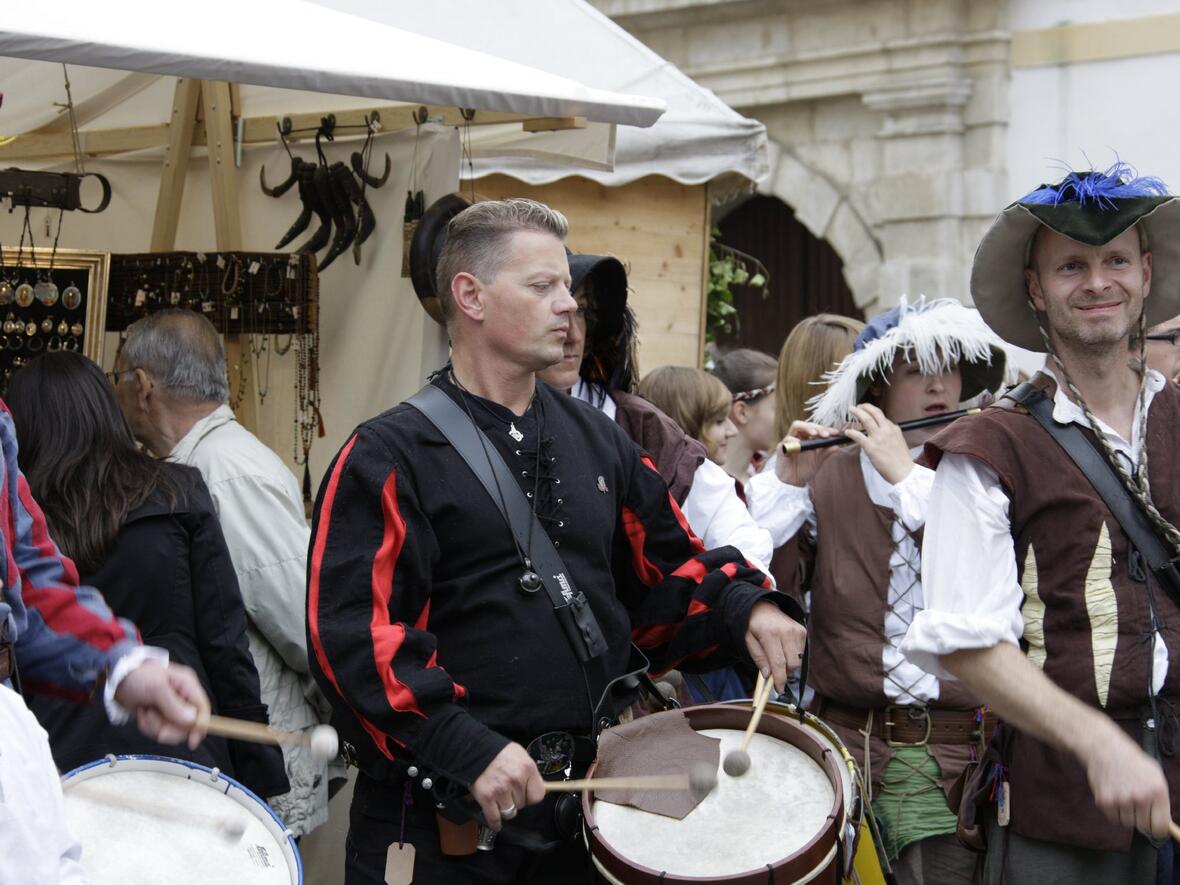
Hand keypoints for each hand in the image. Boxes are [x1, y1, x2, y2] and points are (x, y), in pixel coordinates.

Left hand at [114, 661, 209, 749]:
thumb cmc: (138, 676)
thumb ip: (174, 705)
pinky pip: (159, 730)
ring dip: (155, 726)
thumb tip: (192, 720)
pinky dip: (148, 726)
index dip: (201, 725)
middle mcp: (182, 697)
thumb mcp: (156, 688)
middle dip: (170, 728)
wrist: (117, 680)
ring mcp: (171, 707)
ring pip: (172, 729)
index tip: (192, 741)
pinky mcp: (160, 716)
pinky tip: (141, 714)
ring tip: (145, 713)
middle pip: (187, 724)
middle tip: (158, 729)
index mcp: (187, 685)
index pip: (202, 708)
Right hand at [470, 742, 545, 830]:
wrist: (475, 749)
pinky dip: (495, 823)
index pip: (538, 795)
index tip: (527, 795)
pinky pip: (494, 818)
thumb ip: (530, 772)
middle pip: (523, 804)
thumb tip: (541, 787)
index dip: (531, 796)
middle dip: (516, 799)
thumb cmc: (498, 751)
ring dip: (505, 808)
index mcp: (527, 768)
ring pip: (510, 812)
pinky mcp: (486, 797)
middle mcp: (516, 780)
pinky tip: (496, 822)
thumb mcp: (520, 755)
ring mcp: (501, 790)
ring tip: (500, 799)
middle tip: (509, 791)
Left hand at [743, 600, 806, 692]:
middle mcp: (786, 631)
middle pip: (792, 664)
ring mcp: (796, 630)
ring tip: (776, 654)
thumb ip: (758, 658)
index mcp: (770, 634)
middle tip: (774, 671)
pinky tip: (783, 647)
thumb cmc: (753, 625)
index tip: (778, 689)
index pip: (778, 662)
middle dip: (784, 672)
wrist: (762, 607)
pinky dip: (793, 655)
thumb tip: (768, 676)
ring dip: (788, 663)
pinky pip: (801, 652)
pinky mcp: (802, 631)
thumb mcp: (748, 641)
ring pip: (798, 660)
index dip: (779, 679)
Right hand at [774, 420, 839, 485]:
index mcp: (808, 437)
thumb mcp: (818, 460)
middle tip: (826, 434)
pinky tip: (801, 444)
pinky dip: (794, 441)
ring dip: (807, 428)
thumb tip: (836, 445)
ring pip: (796, 426)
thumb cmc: (805, 468)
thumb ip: (826, 452)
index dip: (826, 429)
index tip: (835, 433)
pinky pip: (787, 440)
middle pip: (807, 424)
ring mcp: (790, 440)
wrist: (793, 481)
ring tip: (815, 434)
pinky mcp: (782, 448)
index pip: (817, 428)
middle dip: (818, 428)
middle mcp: (799, 436)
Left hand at [844, 404, 913, 485]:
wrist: (903, 472)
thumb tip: (884, 431)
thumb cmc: (901, 460)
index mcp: (894, 429)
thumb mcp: (899, 442)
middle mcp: (887, 430)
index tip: (866, 411)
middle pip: (874, 412)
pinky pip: (858, 436)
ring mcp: (878, 438)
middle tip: (858, 406)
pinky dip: (851, 432)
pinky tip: (847, 432)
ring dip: (857, 412)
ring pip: (866, 419)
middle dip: (865, 406)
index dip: (872, 412)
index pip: (882, 416)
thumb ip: (891, 434)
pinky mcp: (871, 447)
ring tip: (851, 409)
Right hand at [1082, 722, 1170, 839]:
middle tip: (1136, 806)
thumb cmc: (1132, 762)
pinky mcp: (1105, 801)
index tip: (1154, 828)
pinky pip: (1113, 818)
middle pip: (1143, 826)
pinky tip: (1114, 796)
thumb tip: (1166, 825)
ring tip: (1124, 797)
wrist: (1105, 749)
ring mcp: (1121, 799)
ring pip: (1127, 822)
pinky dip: (1114, 811)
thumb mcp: (1155, 776)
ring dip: (1126, 814)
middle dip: (1141, 819)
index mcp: (1157, 791)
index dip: (1157, 830)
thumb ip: (1161, 800)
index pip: (1160, 826)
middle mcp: (1140, 796)